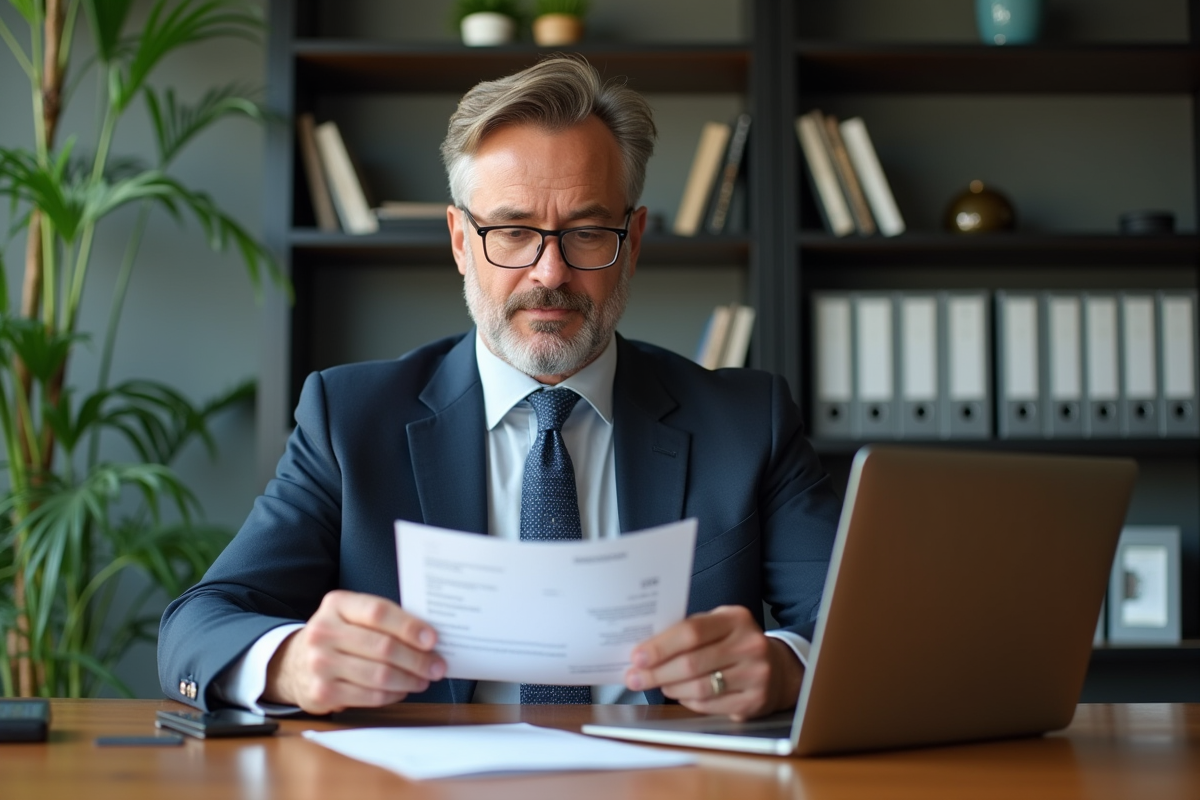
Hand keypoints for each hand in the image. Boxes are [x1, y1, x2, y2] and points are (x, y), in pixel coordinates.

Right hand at [263, 590, 445, 713]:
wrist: (293, 663)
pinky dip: (393, 695)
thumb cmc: (337, 636)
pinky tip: (403, 690)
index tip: (433, 639)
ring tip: (425, 678)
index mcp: (336, 604)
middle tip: (438, 665)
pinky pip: (370, 696)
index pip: (378, 612)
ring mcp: (320, 663)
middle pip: (383, 647)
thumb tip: (428, 636)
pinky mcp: (322, 692)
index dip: (409, 626)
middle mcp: (324, 631)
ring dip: (410, 679)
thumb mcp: (351, 615)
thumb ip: (383, 619)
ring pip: (380, 675)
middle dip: (418, 659)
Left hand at [623, 605, 802, 720]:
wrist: (778, 668)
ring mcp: (755, 675)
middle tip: (634, 677)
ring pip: (699, 688)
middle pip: (692, 663)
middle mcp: (750, 645)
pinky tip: (679, 694)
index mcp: (736, 619)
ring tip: (656, 684)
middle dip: (657, 672)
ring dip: (670, 688)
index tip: (637, 656)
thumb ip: (688, 630)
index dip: (660, 646)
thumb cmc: (735, 643)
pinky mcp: (754, 701)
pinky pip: (709, 705)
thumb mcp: (719, 624)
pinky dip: (688, 701)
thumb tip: (645, 646)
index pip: (692, 631)